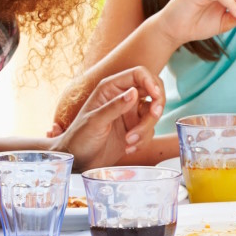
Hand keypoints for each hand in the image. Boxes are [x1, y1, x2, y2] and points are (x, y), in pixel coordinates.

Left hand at [51, 67, 165, 170]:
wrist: (78, 160)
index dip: (151, 82)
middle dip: (157, 104)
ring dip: (146, 128)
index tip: (156, 96)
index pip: (138, 74)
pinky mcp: (135, 129)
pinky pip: (150, 130)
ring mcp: (130, 113)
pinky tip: (128, 148)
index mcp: (111, 88)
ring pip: (153, 113)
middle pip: (153, 91)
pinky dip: (143, 140)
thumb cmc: (79, 138)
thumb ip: (115, 106)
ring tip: (129, 141)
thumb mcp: (95, 122)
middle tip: (154, 115)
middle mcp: (123, 97)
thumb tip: (134, 92)